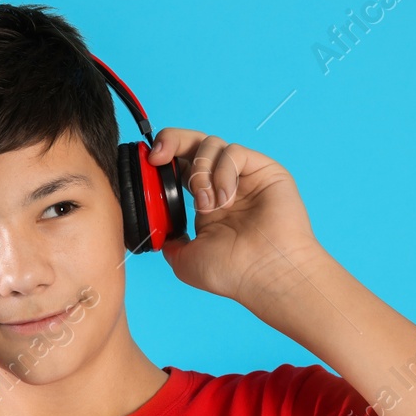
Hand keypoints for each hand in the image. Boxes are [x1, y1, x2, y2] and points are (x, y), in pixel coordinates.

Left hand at [149, 129, 325, 302]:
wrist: (265, 273)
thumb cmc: (233, 272)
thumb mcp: (185, 260)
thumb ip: (169, 242)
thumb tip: (160, 234)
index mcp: (205, 203)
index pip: (180, 166)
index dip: (163, 160)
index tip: (150, 165)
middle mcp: (223, 186)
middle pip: (193, 143)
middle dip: (171, 141)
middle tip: (159, 156)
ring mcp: (243, 177)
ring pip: (211, 144)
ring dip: (200, 171)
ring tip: (208, 204)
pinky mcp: (263, 169)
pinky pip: (233, 152)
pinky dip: (222, 172)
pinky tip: (225, 198)